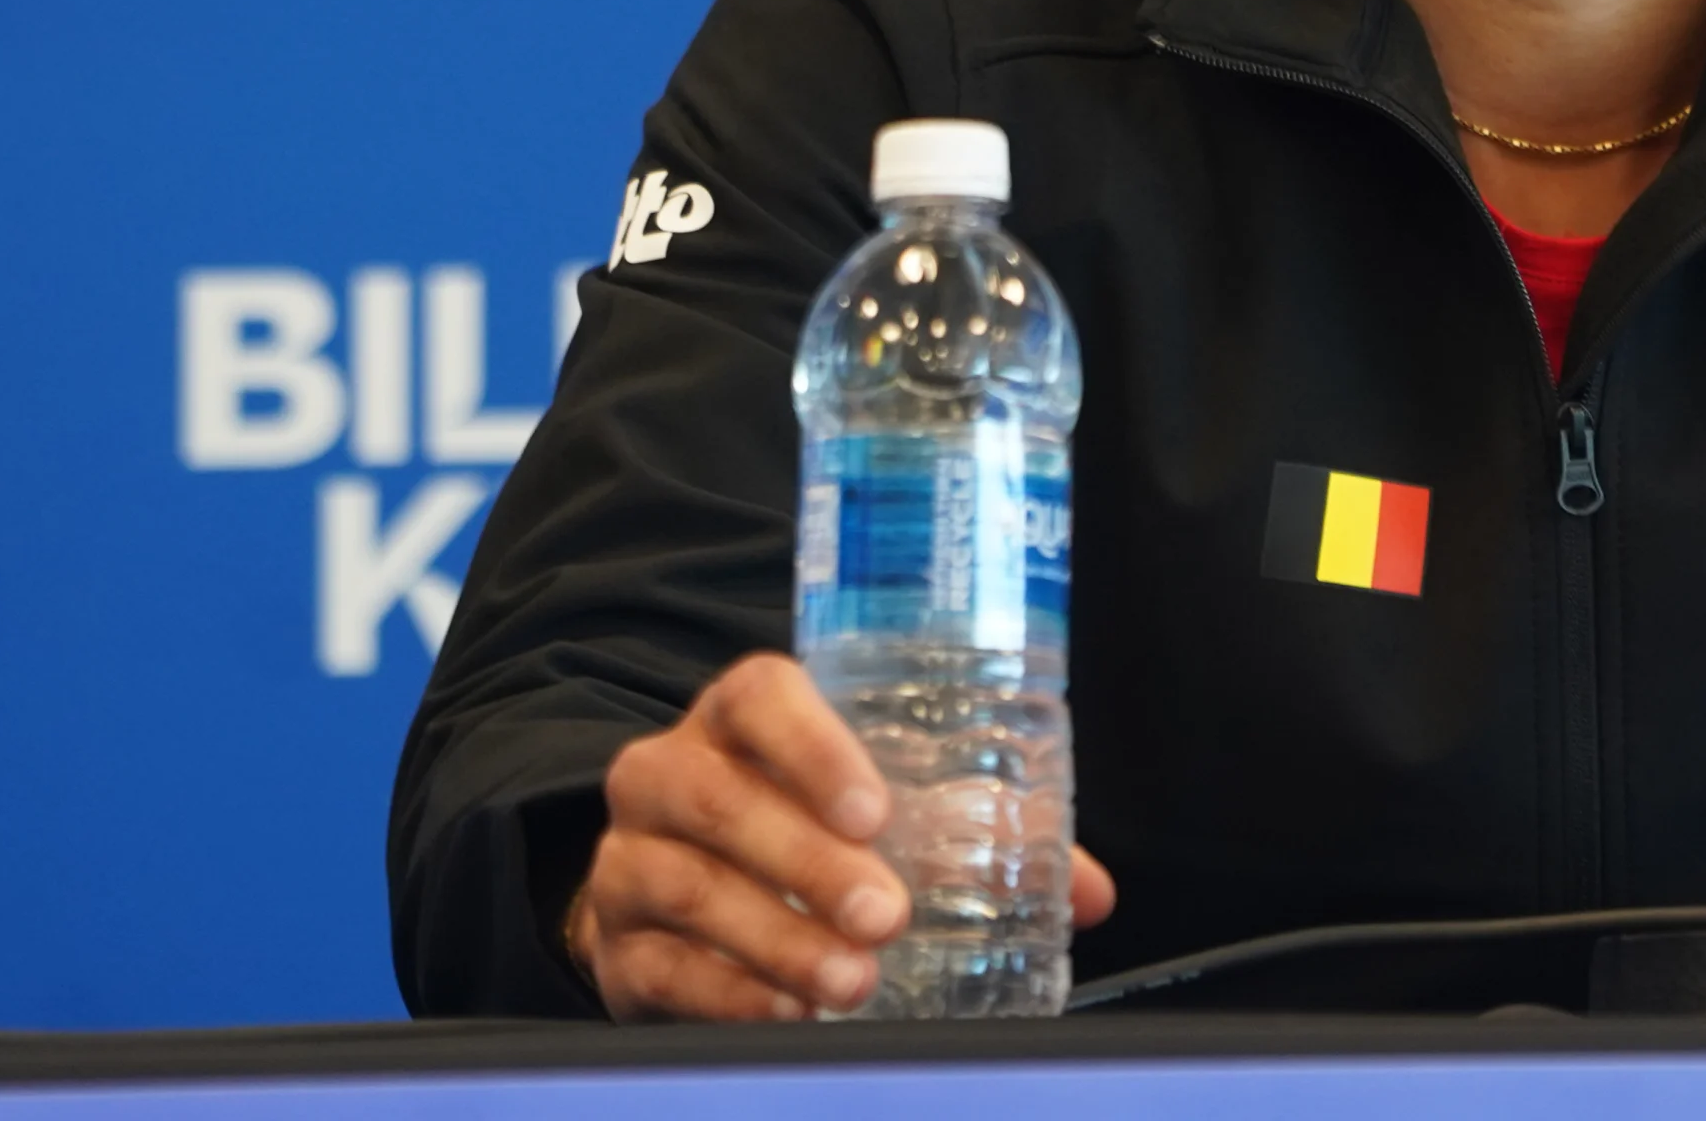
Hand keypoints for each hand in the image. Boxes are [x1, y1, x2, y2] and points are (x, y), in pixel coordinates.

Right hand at [565, 652, 1114, 1020]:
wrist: (673, 891)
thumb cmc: (802, 827)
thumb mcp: (878, 811)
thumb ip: (979, 837)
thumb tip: (1090, 890)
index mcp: (739, 718)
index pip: (759, 698)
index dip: (813, 746)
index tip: (876, 809)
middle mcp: (668, 772)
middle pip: (718, 798)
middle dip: (808, 861)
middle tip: (886, 913)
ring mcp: (628, 857)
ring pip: (686, 884)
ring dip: (778, 937)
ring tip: (851, 979)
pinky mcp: (614, 943)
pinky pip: (659, 964)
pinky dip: (729, 992)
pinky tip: (788, 1008)